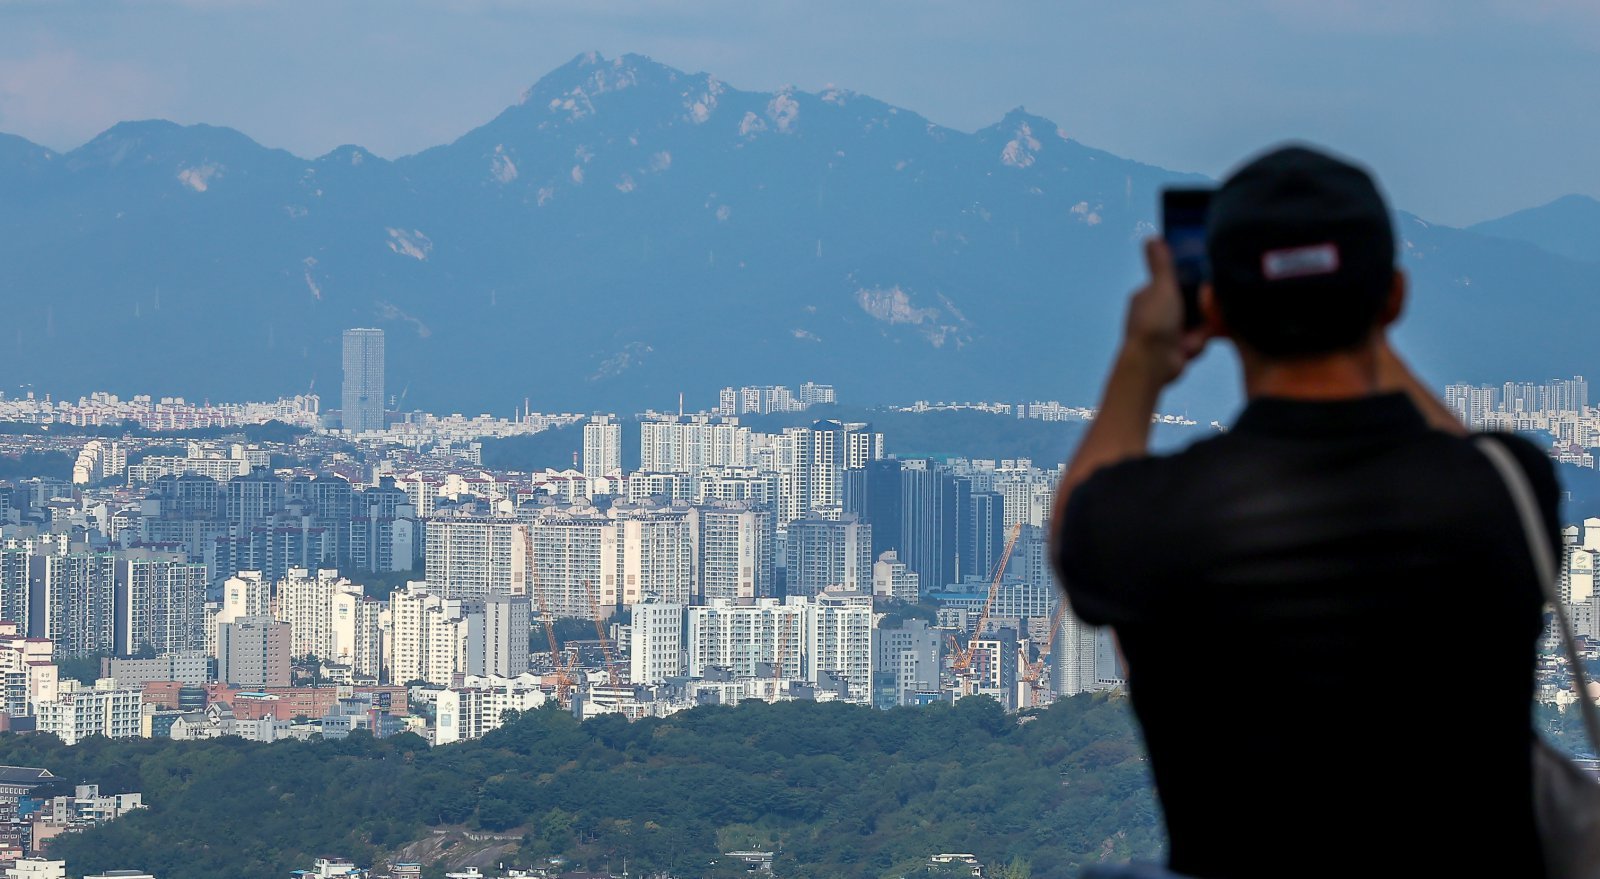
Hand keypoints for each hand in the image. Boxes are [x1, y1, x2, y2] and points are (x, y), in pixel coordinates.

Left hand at [1118, 238, 1210, 386]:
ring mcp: (1166, 331)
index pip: (1175, 281)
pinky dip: (1197, 343)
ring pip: (1197, 322)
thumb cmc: (1154, 323)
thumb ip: (1161, 264)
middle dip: (1199, 309)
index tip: (1204, 282)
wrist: (1153, 364)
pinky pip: (1197, 340)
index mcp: (1148, 295)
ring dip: (1199, 329)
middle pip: (1190, 302)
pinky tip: (1189, 346)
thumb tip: (1152, 238)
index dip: (1191, 281)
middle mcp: (1156, 312)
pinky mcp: (1177, 348)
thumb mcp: (1162, 286)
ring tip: (1191, 333)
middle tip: (1203, 310)